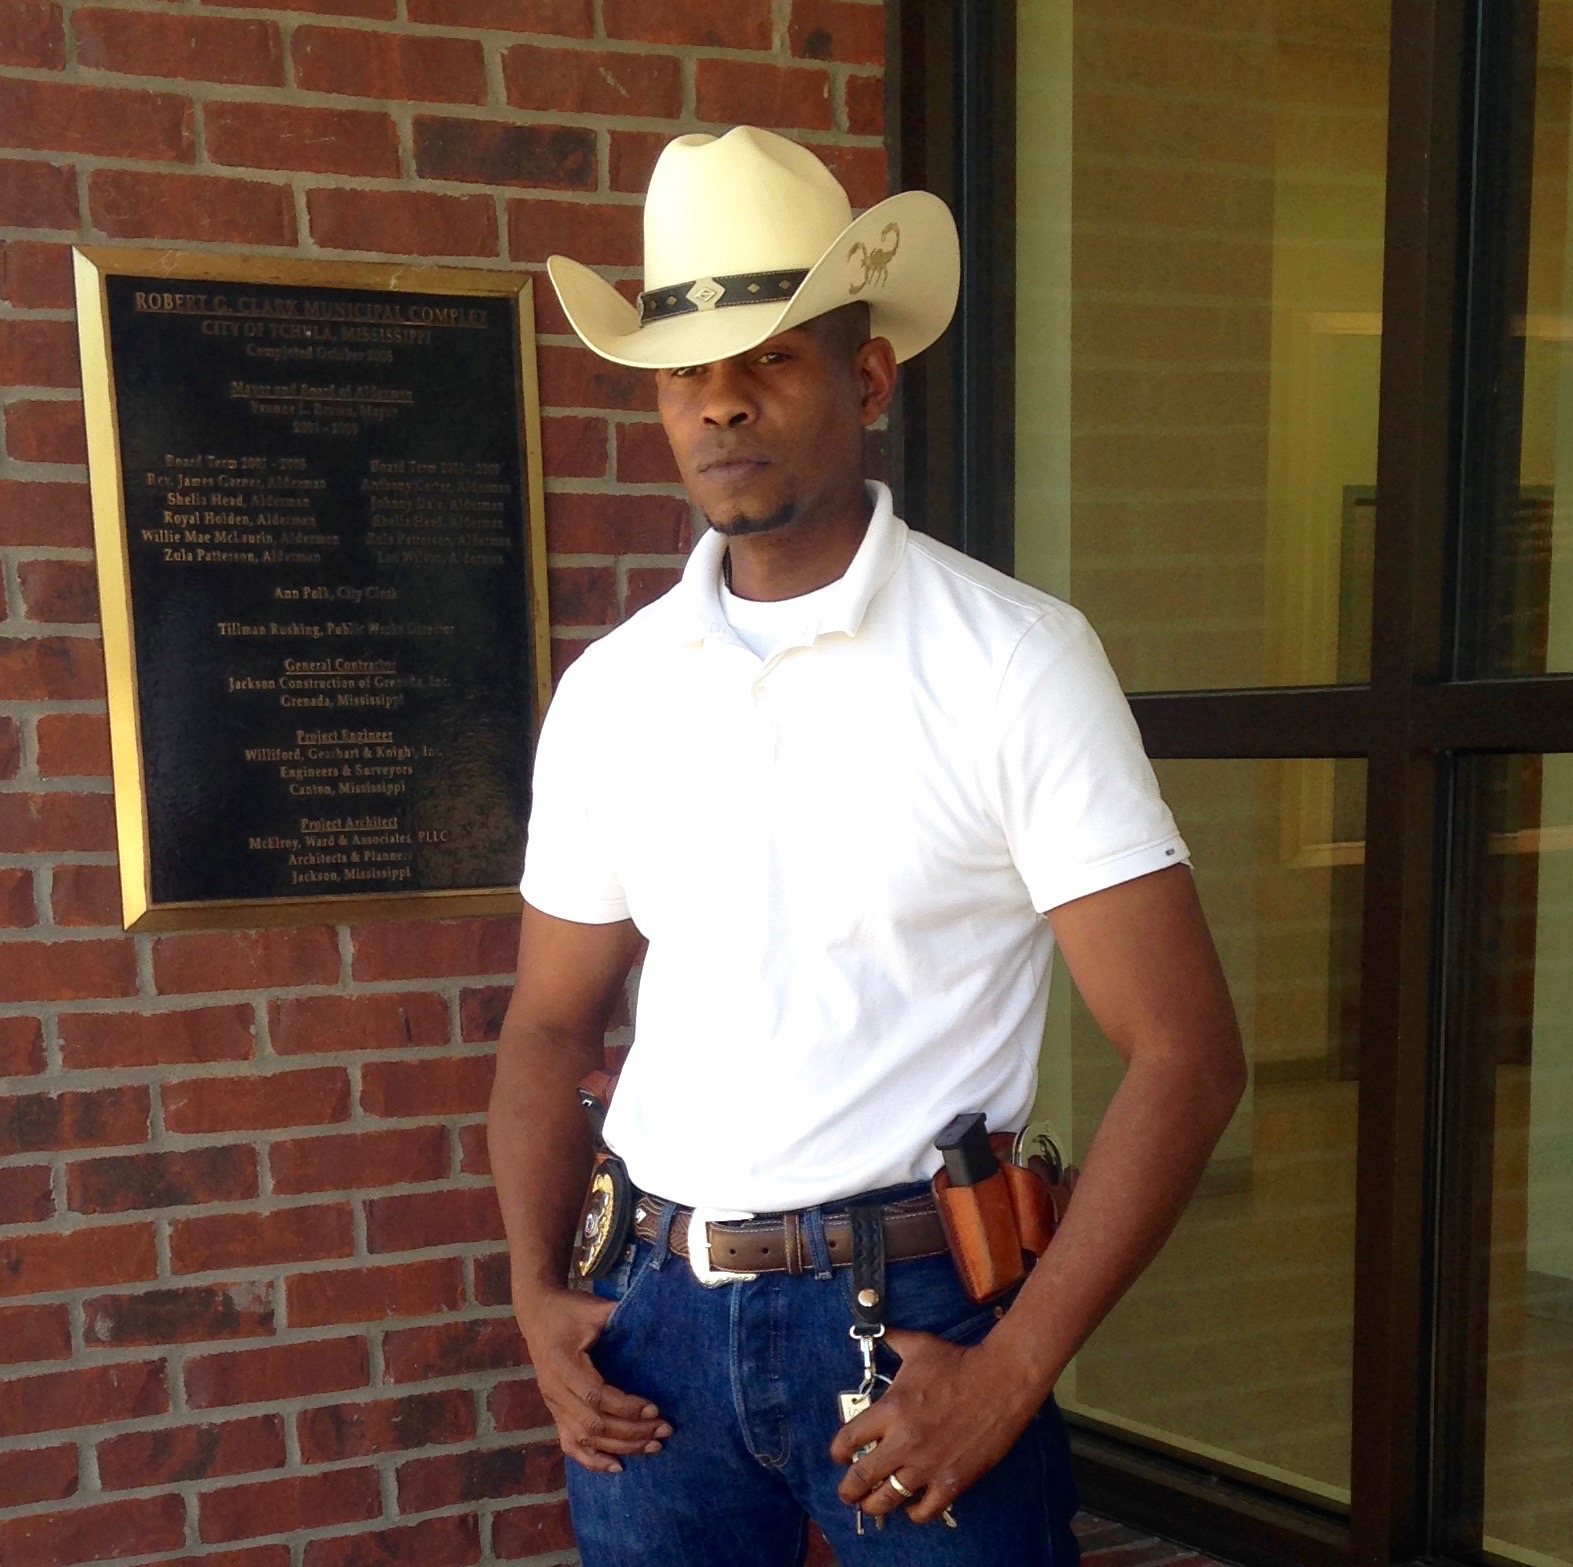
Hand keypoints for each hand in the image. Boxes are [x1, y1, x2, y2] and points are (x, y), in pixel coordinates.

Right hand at [515, 1286, 670, 1472]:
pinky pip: (570, 1444)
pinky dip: (592, 1460)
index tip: (654, 1408)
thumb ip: (616, 1315)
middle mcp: (554, 1391)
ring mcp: (552, 1405)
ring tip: (653, 1447)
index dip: (626, 1407)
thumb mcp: (592, 1308)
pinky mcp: (554, 1412)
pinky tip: (616, 1467)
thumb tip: (653, 1317)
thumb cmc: (568, 1309)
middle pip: (593, 1424)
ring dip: (621, 1447)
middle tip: (664, 1430)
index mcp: (562, 1365)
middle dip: (632, 1432)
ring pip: (585, 1438)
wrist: (536, 1312)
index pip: (596, 1396)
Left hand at [830, 1327, 1038, 1524]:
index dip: (838, 1452)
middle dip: (849, 1490)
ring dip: (874, 1506)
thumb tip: (876, 1329)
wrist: (1000, 1381)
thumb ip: (892, 1340)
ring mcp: (927, 1466)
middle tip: (847, 1493)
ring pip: (888, 1500)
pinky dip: (914, 1513)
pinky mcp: (952, 1482)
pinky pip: (924, 1511)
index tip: (839, 1457)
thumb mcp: (918, 1346)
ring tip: (871, 1506)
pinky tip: (911, 1506)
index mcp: (891, 1410)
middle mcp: (903, 1442)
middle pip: (861, 1478)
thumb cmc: (957, 1362)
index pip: (848, 1440)